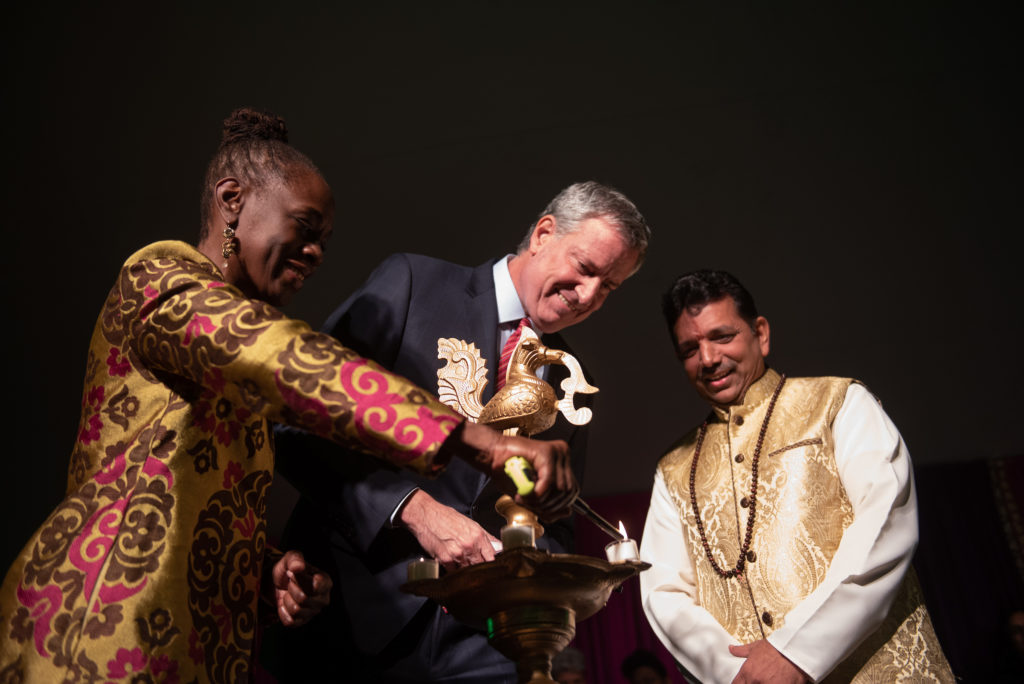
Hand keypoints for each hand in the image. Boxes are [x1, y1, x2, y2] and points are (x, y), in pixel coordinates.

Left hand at [271, 550, 332, 626]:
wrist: (276, 584)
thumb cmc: (287, 570)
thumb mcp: (289, 559)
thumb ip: (295, 559)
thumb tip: (299, 567)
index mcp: (326, 582)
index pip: (315, 585)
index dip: (299, 580)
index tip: (292, 573)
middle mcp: (323, 599)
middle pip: (304, 599)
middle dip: (291, 589)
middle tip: (289, 584)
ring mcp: (314, 612)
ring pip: (296, 610)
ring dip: (286, 600)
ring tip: (287, 593)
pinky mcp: (303, 621)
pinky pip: (290, 621)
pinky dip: (282, 612)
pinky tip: (284, 604)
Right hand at [399, 490, 498, 570]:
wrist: (425, 515)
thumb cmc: (446, 517)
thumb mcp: (470, 523)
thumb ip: (485, 537)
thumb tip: (498, 546)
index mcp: (478, 536)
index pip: (492, 557)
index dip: (493, 565)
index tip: (492, 568)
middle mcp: (469, 545)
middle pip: (480, 566)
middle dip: (479, 568)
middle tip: (476, 568)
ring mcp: (457, 554)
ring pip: (467, 571)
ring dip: (466, 570)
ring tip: (462, 564)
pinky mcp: (444, 559)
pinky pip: (453, 572)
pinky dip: (453, 570)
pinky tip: (451, 563)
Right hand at [456, 422, 576, 520]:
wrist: (492, 457)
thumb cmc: (509, 474)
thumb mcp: (532, 498)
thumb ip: (549, 507)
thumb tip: (568, 512)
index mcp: (562, 463)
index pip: (572, 492)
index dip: (556, 505)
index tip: (538, 506)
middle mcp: (563, 455)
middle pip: (568, 491)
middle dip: (548, 504)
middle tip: (529, 502)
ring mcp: (556, 452)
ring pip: (560, 488)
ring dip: (540, 500)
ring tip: (524, 497)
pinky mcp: (547, 451)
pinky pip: (549, 481)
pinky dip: (537, 493)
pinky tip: (524, 493)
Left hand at [729, 640, 808, 683]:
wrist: (794, 649)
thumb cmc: (777, 647)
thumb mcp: (756, 647)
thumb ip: (742, 650)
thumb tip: (732, 649)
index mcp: (748, 672)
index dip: (739, 683)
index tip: (744, 682)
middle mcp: (756, 681)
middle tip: (760, 679)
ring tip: (768, 680)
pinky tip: (778, 682)